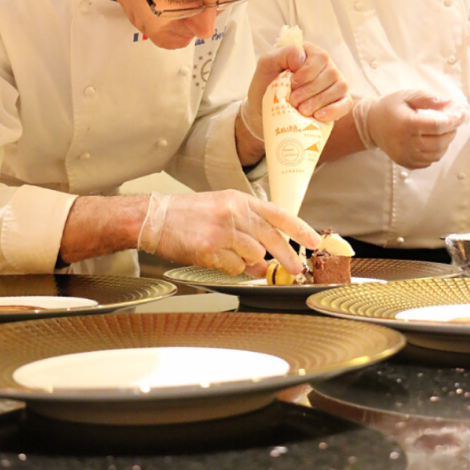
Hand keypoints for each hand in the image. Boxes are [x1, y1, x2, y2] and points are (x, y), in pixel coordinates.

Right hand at [137, 189, 319, 276]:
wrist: (155, 217)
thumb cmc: (188, 215)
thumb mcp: (222, 212)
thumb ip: (247, 231)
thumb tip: (265, 261)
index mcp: (239, 200)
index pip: (278, 214)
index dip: (299, 229)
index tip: (314, 241)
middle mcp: (234, 212)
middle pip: (272, 238)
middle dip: (287, 258)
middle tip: (295, 269)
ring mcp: (222, 230)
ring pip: (254, 256)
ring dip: (248, 262)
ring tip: (230, 254)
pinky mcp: (210, 248)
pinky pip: (233, 267)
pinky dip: (230, 268)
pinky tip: (216, 258)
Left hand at [240, 42, 351, 139]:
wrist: (265, 109)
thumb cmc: (266, 84)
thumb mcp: (267, 64)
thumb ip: (282, 54)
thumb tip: (301, 57)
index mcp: (310, 53)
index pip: (320, 57)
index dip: (308, 71)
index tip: (292, 83)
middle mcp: (325, 66)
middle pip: (331, 73)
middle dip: (311, 90)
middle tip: (293, 101)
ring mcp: (334, 84)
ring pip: (340, 87)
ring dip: (320, 101)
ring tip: (302, 110)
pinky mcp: (338, 102)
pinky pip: (346, 103)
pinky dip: (334, 110)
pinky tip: (318, 116)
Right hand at [353, 90, 466, 168]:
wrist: (371, 124)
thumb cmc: (390, 107)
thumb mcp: (408, 96)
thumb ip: (429, 99)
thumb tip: (450, 104)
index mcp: (406, 124)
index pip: (437, 126)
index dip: (454, 120)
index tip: (462, 115)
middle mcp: (405, 143)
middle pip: (439, 142)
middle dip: (451, 132)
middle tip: (453, 123)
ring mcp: (405, 155)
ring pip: (436, 154)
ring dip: (446, 143)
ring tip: (444, 132)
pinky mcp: (405, 163)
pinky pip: (428, 162)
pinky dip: (436, 152)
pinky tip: (433, 142)